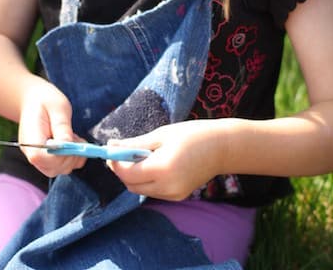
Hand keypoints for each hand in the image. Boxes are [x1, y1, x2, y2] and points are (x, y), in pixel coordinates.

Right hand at [18, 83, 85, 176]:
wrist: (34, 100)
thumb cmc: (45, 100)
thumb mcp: (58, 107)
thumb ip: (62, 126)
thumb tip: (68, 144)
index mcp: (30, 138)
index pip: (41, 157)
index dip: (60, 153)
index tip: (72, 140)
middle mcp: (32, 153)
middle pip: (53, 167)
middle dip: (70, 155)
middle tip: (75, 136)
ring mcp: (39, 159)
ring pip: (60, 169)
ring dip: (73, 156)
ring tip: (73, 137)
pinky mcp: (47, 160)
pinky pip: (62, 167)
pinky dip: (73, 158)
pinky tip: (72, 142)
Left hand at [106, 120, 224, 200]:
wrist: (223, 147)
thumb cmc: (192, 135)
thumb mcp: (160, 135)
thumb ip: (134, 144)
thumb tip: (112, 146)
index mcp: (162, 169)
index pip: (127, 173)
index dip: (115, 162)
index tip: (109, 149)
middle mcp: (167, 187)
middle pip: (131, 185)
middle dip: (121, 170)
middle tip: (120, 151)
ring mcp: (174, 195)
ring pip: (141, 190)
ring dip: (133, 175)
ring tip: (138, 155)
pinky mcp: (178, 196)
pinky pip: (153, 191)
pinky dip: (146, 180)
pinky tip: (152, 163)